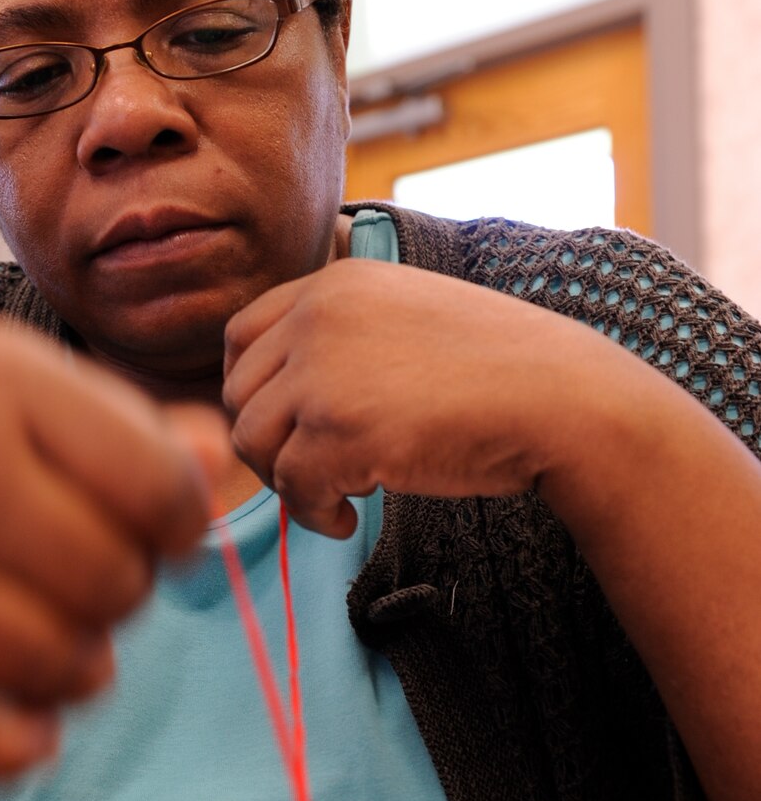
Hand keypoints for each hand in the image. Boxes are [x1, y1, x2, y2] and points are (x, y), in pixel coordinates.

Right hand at [0, 317, 226, 773]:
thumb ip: (115, 419)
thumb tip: (218, 458)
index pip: (159, 492)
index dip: (179, 533)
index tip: (152, 537)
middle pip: (115, 586)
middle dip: (121, 602)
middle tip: (84, 588)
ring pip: (58, 666)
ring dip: (79, 673)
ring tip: (55, 646)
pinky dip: (22, 743)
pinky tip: (25, 720)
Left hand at [222, 258, 617, 535]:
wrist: (561, 399)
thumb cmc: (498, 369)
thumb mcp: (408, 316)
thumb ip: (343, 336)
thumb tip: (280, 394)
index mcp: (334, 283)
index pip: (242, 335)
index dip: (251, 389)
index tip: (283, 425)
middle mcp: (318, 317)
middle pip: (238, 392)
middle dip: (267, 441)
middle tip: (313, 469)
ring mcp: (323, 373)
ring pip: (253, 441)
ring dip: (289, 480)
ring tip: (339, 493)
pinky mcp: (337, 432)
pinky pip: (290, 487)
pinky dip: (314, 513)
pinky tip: (352, 517)